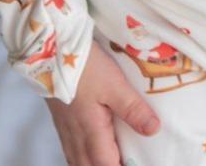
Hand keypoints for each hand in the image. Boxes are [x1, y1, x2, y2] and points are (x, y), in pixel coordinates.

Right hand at [45, 38, 160, 165]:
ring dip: (92, 164)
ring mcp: (65, 129)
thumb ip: (133, 109)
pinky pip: (70, 149)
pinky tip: (89, 149)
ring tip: (110, 159)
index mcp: (91, 132)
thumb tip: (153, 130)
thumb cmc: (86, 68)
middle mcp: (75, 137)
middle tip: (124, 162)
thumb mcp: (115, 85)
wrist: (52, 52)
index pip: (107, 165)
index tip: (136, 164)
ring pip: (77, 160)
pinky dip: (82, 156)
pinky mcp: (60, 119)